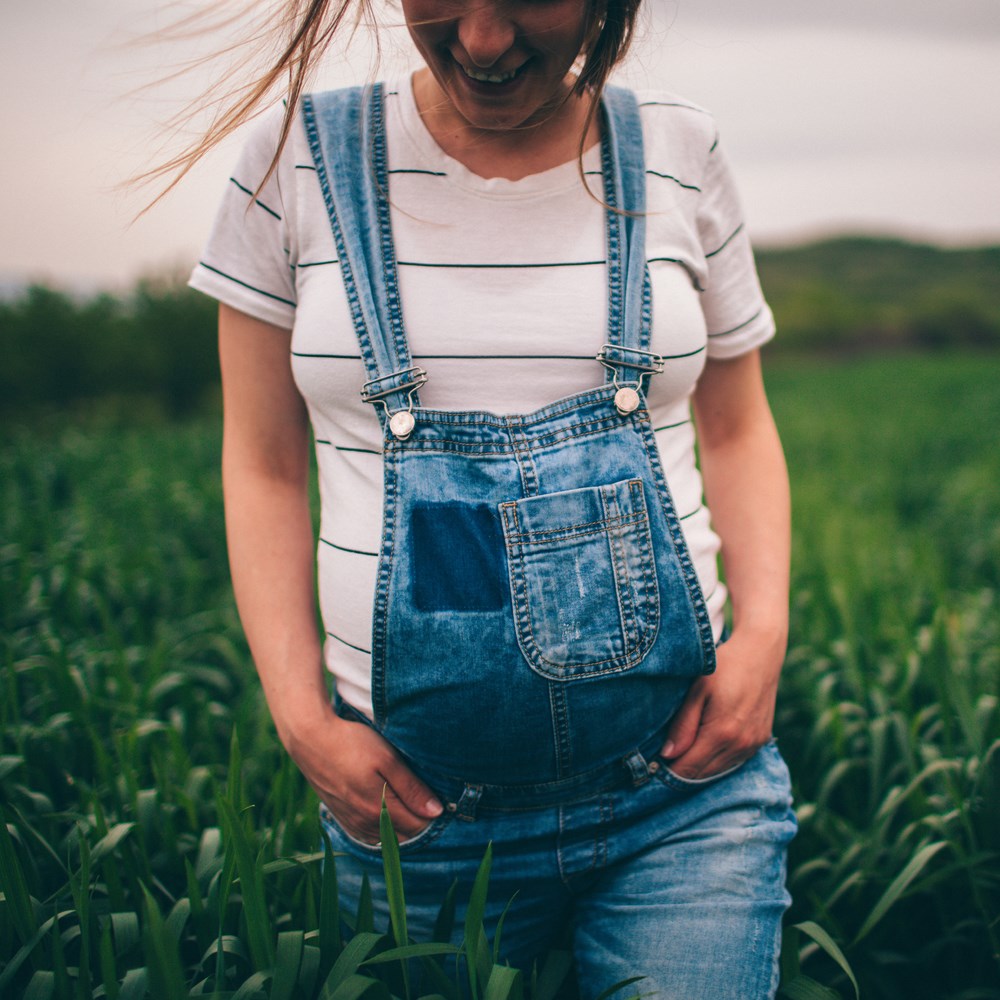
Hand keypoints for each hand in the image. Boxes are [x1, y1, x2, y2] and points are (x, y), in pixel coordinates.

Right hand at [282, 709, 442, 843]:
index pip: (419, 825)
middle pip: (404, 835)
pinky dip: (383, 830)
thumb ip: (412, 788)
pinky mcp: (342, 818)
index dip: (433, 814)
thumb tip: (436, 812)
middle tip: (427, 800)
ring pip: (386, 838)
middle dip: (420, 822)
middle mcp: (365, 823)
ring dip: (402, 827)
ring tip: (410, 805)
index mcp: (380, 809)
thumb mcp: (387, 759)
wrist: (311, 740)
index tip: (441, 798)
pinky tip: (388, 815)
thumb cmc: (352, 743)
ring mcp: (352, 823)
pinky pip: (368, 836)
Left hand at [660, 627, 783, 779]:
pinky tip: (705, 745)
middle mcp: (740, 745)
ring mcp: (753, 745)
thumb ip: (683, 725)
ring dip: (699, 767)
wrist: (760, 654)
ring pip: (718, 771)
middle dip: (682, 770)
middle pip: (703, 774)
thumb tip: (668, 755)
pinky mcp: (761, 741)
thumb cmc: (724, 667)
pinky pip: (734, 761)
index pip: (689, 769)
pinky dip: (717, 759)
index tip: (654, 764)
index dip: (668, 770)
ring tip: (682, 751)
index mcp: (721, 733)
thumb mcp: (697, 691)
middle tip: (664, 757)